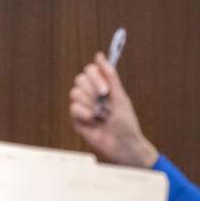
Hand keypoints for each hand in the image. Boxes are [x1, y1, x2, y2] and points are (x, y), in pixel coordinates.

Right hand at [69, 52, 158, 167]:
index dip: (95, 77)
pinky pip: (73, 109)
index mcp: (102, 87)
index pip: (89, 70)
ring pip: (75, 93)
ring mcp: (83, 107)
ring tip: (101, 115)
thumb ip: (110, 76)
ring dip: (90, 104)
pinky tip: (93, 121)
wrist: (123, 145)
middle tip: (104, 101)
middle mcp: (91, 95)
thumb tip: (100, 56)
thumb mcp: (120, 96)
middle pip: (80, 80)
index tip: (106, 90)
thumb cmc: (126, 122)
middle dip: (93, 90)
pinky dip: (85, 114)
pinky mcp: (77, 120)